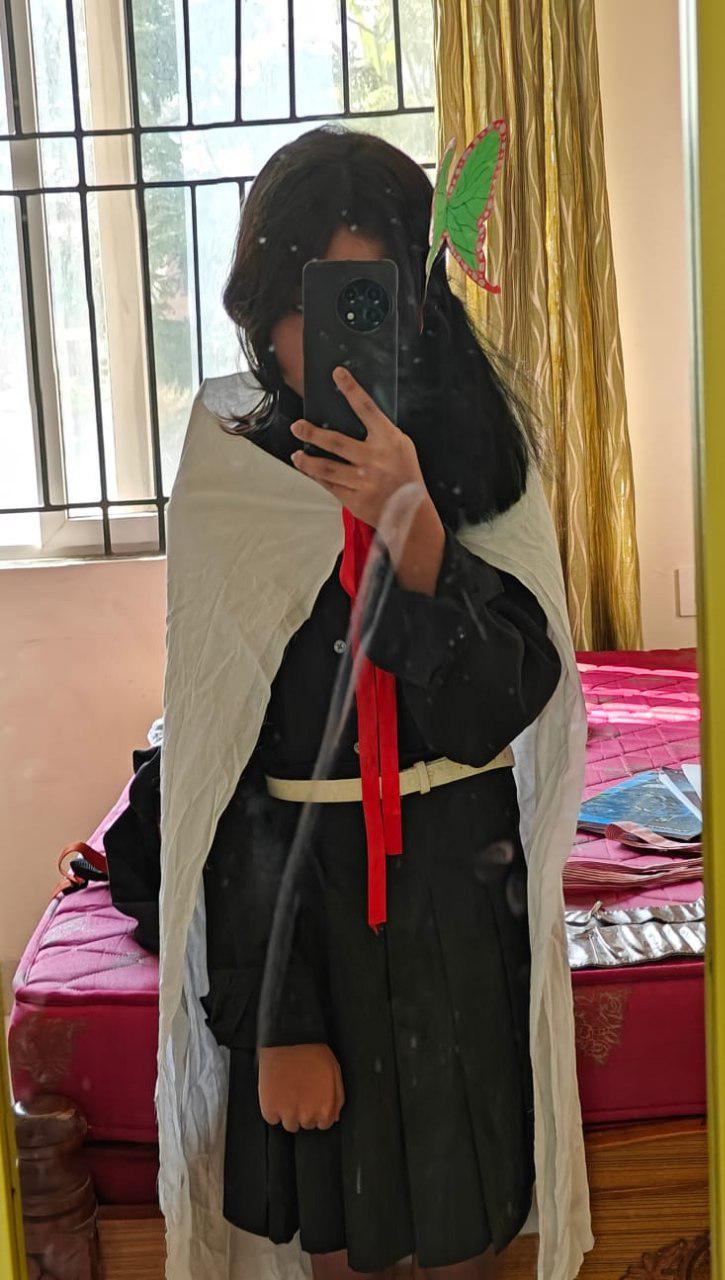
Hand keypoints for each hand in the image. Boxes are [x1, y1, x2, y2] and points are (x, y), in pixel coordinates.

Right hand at [258, 1043, 344, 1131]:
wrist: (289, 1040)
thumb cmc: (313, 1052)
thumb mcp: (334, 1073)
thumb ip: (337, 1099)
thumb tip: (334, 1117)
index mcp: (325, 1108)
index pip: (324, 1124)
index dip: (318, 1111)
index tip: (312, 1100)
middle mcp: (308, 1115)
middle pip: (307, 1124)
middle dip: (304, 1111)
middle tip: (299, 1092)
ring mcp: (288, 1114)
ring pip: (289, 1125)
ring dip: (288, 1113)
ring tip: (287, 1092)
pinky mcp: (270, 1109)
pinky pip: (271, 1119)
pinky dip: (272, 1109)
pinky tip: (277, 1092)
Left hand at [289, 365, 427, 528]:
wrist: (412, 514)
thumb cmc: (405, 474)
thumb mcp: (401, 446)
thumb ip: (379, 432)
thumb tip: (350, 416)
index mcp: (389, 440)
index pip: (367, 409)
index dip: (352, 389)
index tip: (338, 374)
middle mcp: (375, 459)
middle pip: (336, 441)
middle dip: (312, 433)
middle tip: (297, 426)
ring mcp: (363, 481)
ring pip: (326, 467)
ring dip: (306, 461)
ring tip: (296, 454)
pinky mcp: (354, 499)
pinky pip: (328, 484)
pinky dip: (316, 476)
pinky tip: (308, 470)